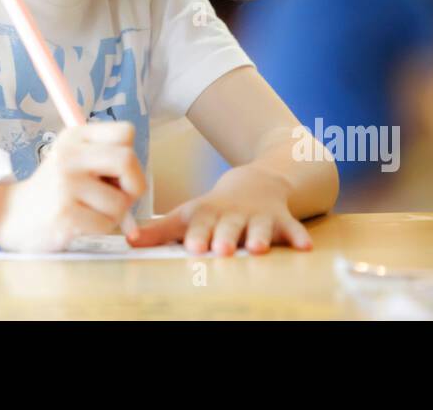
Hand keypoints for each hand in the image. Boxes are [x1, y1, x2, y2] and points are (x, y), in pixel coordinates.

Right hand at [0, 121, 146, 252]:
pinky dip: (101, 228)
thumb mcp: (75, 160)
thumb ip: (107, 159)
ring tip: (92, 211)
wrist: (14, 216)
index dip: (131, 156)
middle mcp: (69, 154)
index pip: (126, 132)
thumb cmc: (56, 190)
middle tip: (121, 197)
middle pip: (127, 160)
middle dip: (134, 185)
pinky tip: (82, 223)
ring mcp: (65, 183)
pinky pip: (105, 223)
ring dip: (115, 214)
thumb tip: (139, 179)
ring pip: (121, 201)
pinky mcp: (65, 212)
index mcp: (75, 136)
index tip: (118, 173)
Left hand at [127, 163, 313, 255]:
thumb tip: (127, 241)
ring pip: (259, 227)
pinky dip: (298, 236)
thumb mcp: (187, 214)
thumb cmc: (214, 209)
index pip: (199, 223)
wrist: (254, 183)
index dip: (196, 233)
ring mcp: (258, 217)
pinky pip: (292, 229)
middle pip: (228, 226)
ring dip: (258, 236)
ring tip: (257, 249)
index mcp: (207, 213)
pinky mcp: (281, 220)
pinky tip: (306, 247)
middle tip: (221, 249)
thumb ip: (159, 231)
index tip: (193, 245)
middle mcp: (232, 215)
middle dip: (225, 237)